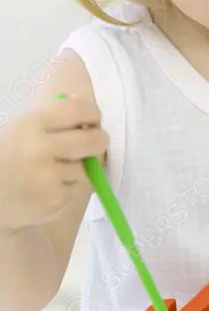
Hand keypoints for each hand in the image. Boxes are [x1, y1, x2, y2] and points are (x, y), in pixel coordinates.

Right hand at [0, 95, 106, 230]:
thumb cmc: (4, 158)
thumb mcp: (19, 128)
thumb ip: (51, 120)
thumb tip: (88, 114)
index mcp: (31, 124)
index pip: (78, 110)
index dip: (92, 114)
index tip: (92, 120)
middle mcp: (41, 149)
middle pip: (94, 140)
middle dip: (98, 140)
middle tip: (95, 142)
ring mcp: (49, 177)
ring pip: (86, 168)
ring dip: (78, 168)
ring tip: (53, 171)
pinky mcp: (55, 200)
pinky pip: (77, 189)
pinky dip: (68, 188)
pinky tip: (49, 188)